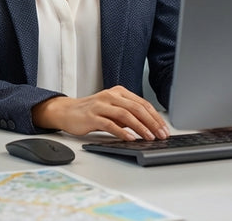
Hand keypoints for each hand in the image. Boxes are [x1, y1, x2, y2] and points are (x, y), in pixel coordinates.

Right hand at [31, 86, 170, 141]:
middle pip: (136, 108)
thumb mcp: (113, 109)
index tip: (164, 129)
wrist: (67, 111)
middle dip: (152, 123)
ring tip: (149, 137)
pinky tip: (130, 139)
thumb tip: (149, 127)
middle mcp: (110, 96)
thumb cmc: (91, 112)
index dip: (155, 117)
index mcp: (118, 92)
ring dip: (140, 127)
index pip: (142, 103)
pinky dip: (122, 132)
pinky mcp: (91, 116)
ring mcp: (100, 105)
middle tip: (161, 135)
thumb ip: (128, 115)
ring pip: (125, 115)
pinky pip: (110, 124)